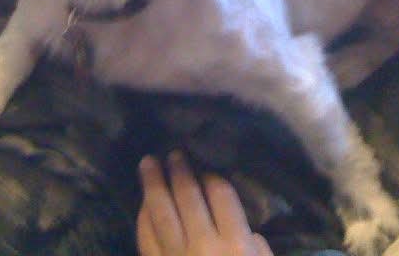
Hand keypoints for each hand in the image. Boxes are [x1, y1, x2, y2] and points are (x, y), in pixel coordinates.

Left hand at [137, 152, 273, 255]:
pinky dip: (143, 217)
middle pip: (187, 196)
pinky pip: (145, 238)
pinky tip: (143, 205)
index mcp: (236, 243)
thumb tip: (246, 228)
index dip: (212, 175)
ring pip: (160, 211)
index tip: (207, 165)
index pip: (221, 194)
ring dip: (152, 184)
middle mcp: (203, 245)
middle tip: (173, 153)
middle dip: (179, 170)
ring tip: (148, 163)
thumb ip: (256, 247)